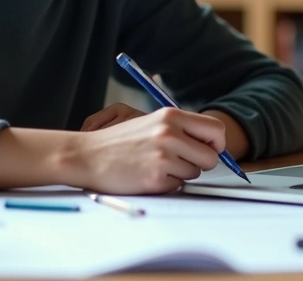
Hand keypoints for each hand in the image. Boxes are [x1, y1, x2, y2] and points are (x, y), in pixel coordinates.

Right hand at [69, 107, 225, 194]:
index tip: (208, 149)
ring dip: (180, 173)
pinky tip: (147, 174)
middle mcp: (169, 134)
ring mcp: (163, 157)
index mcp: (170, 116)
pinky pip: (177, 186)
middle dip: (201, 163)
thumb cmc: (119, 141)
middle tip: (183, 162)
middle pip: (211, 157)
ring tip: (156, 165)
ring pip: (194, 173)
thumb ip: (180, 129)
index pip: (216, 129)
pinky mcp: (155, 178)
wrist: (86, 155)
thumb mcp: (151, 123)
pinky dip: (166, 184)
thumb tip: (212, 144)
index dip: (216, 143)